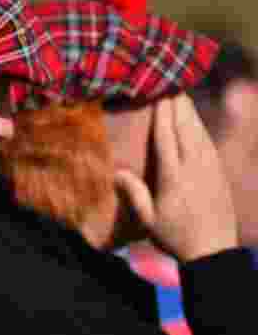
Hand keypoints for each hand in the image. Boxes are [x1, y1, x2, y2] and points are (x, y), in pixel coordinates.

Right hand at [115, 93, 237, 260]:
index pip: (167, 139)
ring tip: (180, 95)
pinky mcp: (219, 172)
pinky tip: (194, 120)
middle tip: (171, 84)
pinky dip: (200, 127)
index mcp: (174, 178)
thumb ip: (135, 194)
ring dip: (190, 112)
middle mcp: (194, 168)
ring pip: (199, 132)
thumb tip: (117, 171)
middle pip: (185, 129)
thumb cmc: (175, 236)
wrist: (214, 250)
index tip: (158, 96)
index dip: (162, 115)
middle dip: (178, 105)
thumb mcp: (149, 220)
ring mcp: (210, 168)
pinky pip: (208, 142)